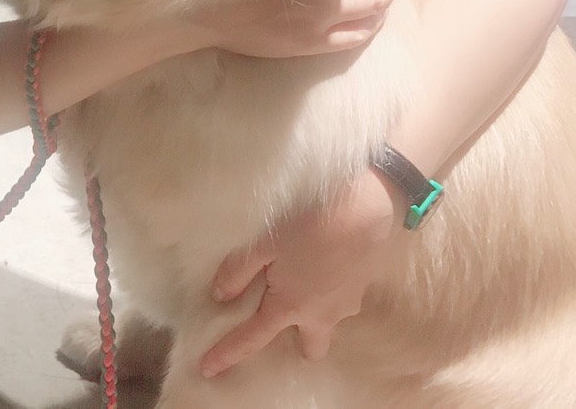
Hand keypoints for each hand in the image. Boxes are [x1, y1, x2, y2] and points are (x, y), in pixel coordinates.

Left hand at [200, 169, 402, 376]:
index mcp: (290, 307)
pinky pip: (341, 301)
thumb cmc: (309, 223)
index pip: (252, 339)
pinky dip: (329, 292)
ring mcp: (347, 303)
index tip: (208, 369)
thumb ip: (238, 271)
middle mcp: (321, 315)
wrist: (367, 206)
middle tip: (278, 317)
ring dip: (314, 314)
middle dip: (295, 342)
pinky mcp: (364, 287)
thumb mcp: (263, 242)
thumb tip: (221, 296)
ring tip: (302, 282)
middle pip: (309, 348)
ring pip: (328, 324)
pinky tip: (323, 266)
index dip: (227, 354)